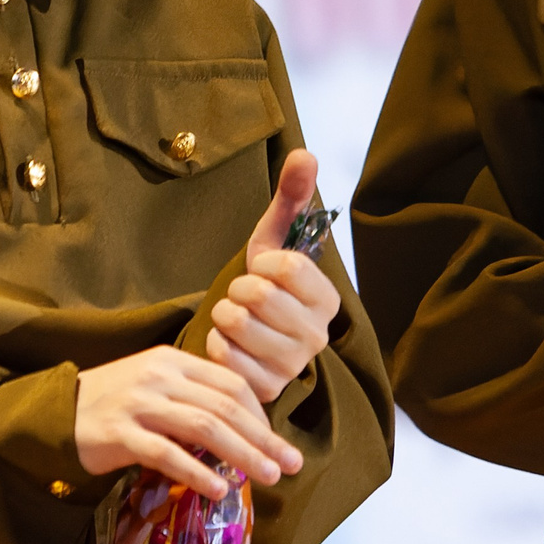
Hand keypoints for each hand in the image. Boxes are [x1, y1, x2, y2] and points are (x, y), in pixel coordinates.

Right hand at [75, 345, 303, 495]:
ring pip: (204, 427)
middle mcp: (160, 377)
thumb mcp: (154, 386)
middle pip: (225, 406)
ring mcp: (140, 404)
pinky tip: (217, 490)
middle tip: (290, 463)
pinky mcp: (121, 434)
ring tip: (267, 476)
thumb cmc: (111, 403)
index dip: (261, 415)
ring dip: (242, 454)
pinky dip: (197, 472)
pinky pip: (167, 454)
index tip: (276, 442)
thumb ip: (192, 399)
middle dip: (264, 437)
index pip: (230, 383)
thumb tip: (241, 432)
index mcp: (173, 361)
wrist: (55, 412)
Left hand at [205, 149, 341, 402]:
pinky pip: (223, 355)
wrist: (242, 339)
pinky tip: (226, 343)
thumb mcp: (273, 240)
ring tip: (233, 317)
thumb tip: (305, 153)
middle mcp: (318, 336)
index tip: (263, 269)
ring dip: (223, 314)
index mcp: (328, 299)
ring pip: (237, 323)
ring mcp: (292, 367)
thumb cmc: (262, 286)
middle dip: (237, 288)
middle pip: (258, 295)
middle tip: (241, 295)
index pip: (288, 267)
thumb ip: (291, 198)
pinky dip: (215, 343)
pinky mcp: (264, 390)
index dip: (263, 262)